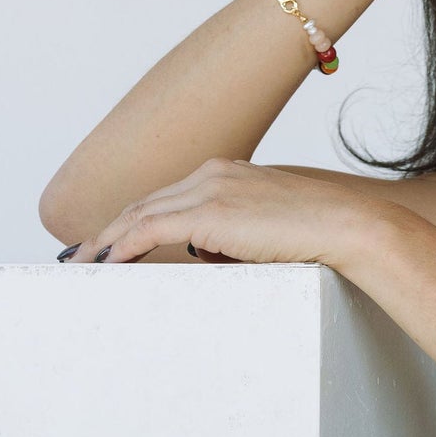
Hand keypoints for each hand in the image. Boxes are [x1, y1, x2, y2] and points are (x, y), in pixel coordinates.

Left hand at [57, 158, 384, 270]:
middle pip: (146, 202)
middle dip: (112, 229)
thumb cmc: (323, 232)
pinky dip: (121, 247)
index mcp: (230, 171)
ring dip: (108, 241)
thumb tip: (205, 251)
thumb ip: (234, 234)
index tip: (117, 239)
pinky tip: (107, 264)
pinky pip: (148, 230)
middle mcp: (214, 172)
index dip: (137, 217)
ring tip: (87, 265)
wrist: (349, 226)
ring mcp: (210, 189)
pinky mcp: (208, 213)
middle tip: (86, 255)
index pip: (169, 196)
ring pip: (139, 215)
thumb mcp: (271, 228)